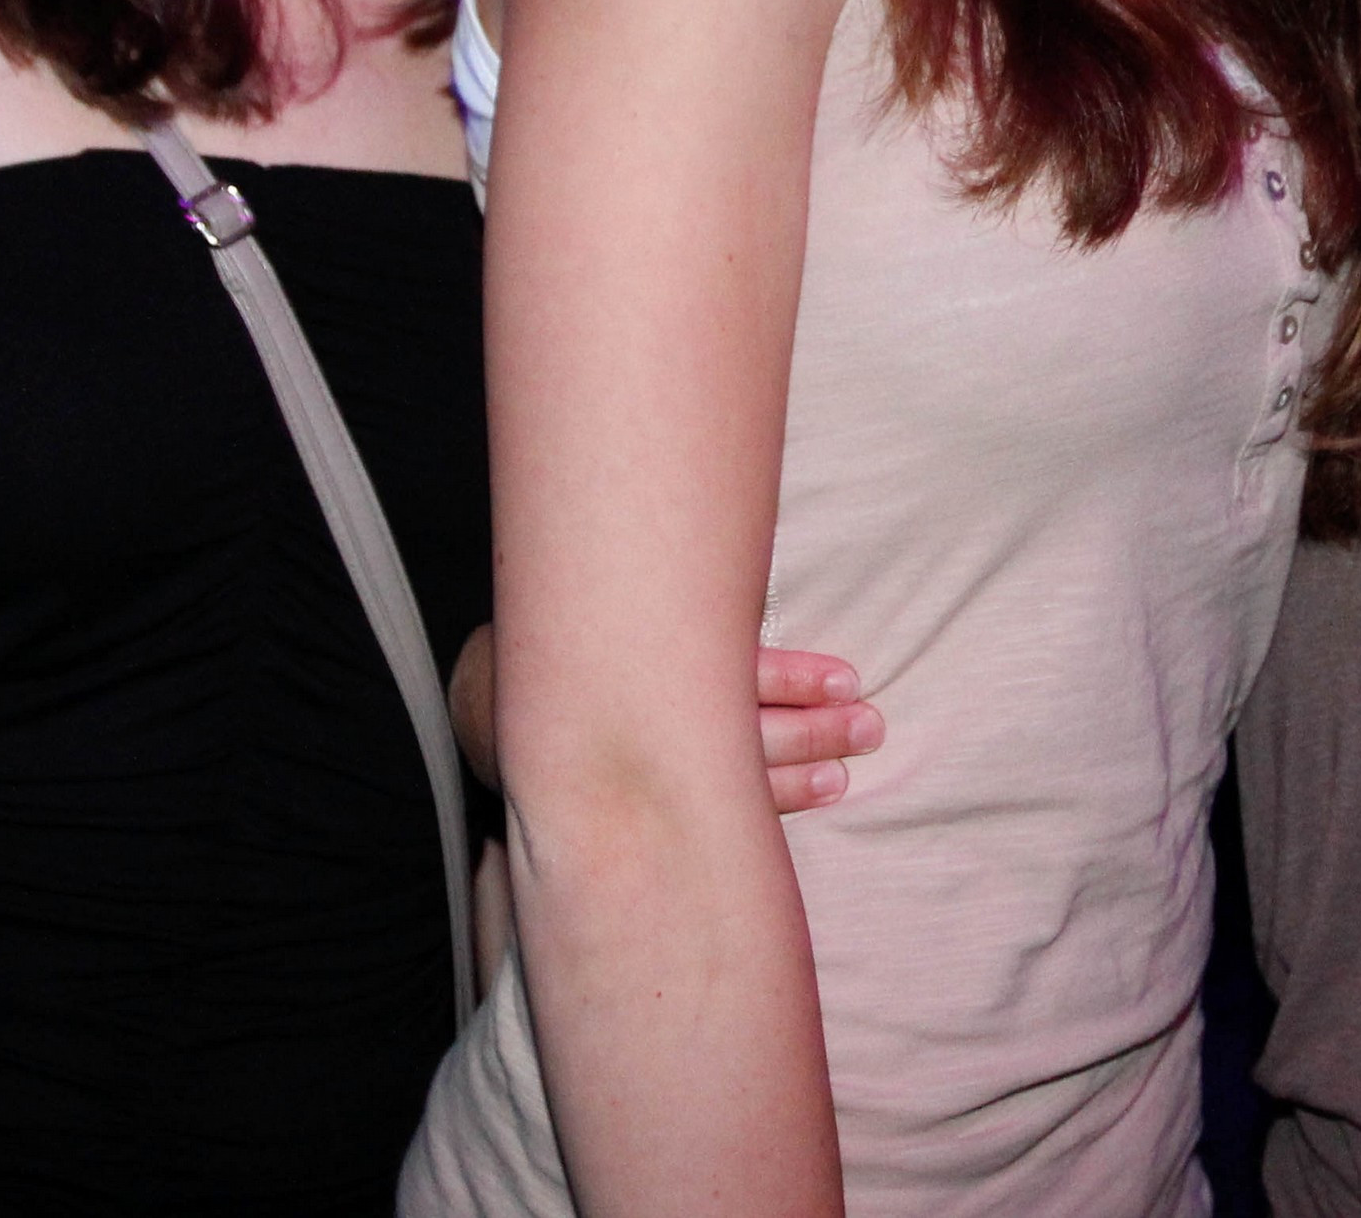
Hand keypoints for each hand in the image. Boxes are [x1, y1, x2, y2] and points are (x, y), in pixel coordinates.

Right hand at [450, 627, 884, 812]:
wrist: (491, 714)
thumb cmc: (561, 645)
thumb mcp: (600, 606)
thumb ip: (663, 593)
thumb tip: (731, 551)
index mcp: (642, 669)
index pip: (731, 677)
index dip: (794, 681)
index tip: (847, 680)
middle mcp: (648, 727)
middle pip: (747, 733)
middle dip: (814, 730)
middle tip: (870, 725)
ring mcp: (649, 772)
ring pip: (740, 778)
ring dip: (804, 772)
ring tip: (852, 765)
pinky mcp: (650, 798)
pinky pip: (723, 809)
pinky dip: (776, 801)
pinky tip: (822, 789)